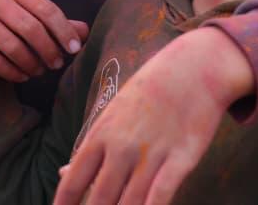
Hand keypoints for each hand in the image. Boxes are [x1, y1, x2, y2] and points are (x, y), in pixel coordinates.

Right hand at [0, 0, 88, 81]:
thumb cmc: (2, 25)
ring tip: (39, 72)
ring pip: (11, 46)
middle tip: (57, 65)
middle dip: (48, 49)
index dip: (63, 30)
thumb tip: (85, 31)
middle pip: (30, 28)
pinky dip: (11, 71)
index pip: (46, 9)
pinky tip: (21, 76)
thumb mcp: (27, 19)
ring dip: (30, 63)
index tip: (75, 49)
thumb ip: (54, 24)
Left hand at [54, 27, 254, 204]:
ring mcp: (151, 154)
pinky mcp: (181, 159)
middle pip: (99, 200)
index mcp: (101, 134)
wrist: (195, 66)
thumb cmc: (150, 92)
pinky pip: (160, 196)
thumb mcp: (113, 113)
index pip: (72, 181)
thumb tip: (62, 172)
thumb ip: (91, 147)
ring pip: (129, 204)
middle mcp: (122, 147)